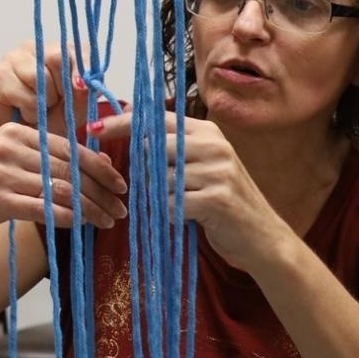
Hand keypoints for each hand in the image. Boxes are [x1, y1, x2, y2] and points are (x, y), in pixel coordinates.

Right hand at [0, 41, 88, 137]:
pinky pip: (22, 92)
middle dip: (61, 88)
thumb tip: (83, 84)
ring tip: (39, 108)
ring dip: (44, 101)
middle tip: (55, 103)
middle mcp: (36, 48)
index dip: (82, 67)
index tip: (82, 86)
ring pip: (38, 76)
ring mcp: (14, 58)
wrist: (21, 142)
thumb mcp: (75, 110)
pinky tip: (24, 111)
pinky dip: (29, 109)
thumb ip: (83, 96)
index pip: (77, 49)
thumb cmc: (51, 121)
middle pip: (57, 58)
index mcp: (60, 51)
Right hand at [0, 122, 126, 236]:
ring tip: (106, 220)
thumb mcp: (10, 159)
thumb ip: (47, 159)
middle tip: (120, 208)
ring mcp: (1, 173)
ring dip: (89, 208)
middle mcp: (10, 148)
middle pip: (68, 169)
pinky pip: (41, 209)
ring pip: (60, 190)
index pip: (68, 148)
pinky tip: (80, 225)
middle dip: (100, 191)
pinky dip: (66, 218)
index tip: (120, 184)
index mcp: (17, 133)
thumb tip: (97, 162)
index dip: (99, 166)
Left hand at [93, 111, 283, 270]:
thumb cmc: (223, 201)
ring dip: (160, 198)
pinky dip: (171, 215)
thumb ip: (171, 146)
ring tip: (183, 204)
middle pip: (151, 149)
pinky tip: (188, 218)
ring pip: (158, 179)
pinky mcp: (217, 199)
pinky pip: (171, 205)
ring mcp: (218, 171)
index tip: (93, 129)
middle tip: (162, 189)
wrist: (264, 239)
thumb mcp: (201, 164)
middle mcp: (214, 145)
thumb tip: (127, 123)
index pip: (156, 119)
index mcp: (208, 132)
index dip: (122, 123)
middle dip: (145, 172)